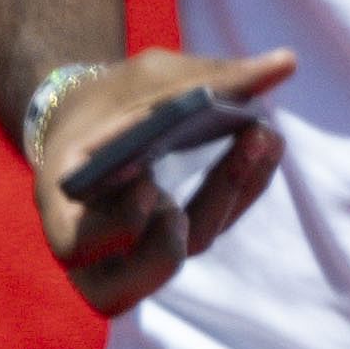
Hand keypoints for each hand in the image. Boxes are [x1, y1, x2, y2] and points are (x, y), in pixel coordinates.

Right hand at [26, 45, 297, 317]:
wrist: (93, 116)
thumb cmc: (108, 99)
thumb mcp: (142, 81)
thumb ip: (205, 78)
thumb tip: (287, 62)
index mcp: (62, 212)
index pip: (78, 245)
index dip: (115, 225)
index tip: (148, 181)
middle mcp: (96, 249)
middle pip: (125, 285)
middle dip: (166, 247)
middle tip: (192, 200)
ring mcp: (139, 252)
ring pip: (182, 252)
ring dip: (226, 195)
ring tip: (258, 135)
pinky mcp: (178, 238)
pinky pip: (211, 226)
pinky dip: (243, 186)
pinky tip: (266, 141)